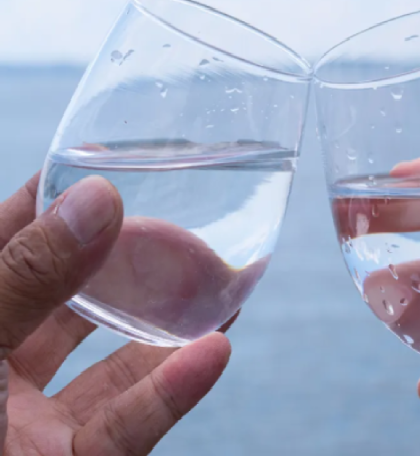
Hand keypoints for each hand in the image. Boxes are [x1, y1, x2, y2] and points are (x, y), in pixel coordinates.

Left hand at [0, 174, 231, 454]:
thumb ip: (24, 277)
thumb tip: (96, 199)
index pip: (5, 246)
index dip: (49, 204)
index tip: (102, 168)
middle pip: (72, 304)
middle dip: (129, 266)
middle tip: (183, 231)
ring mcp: (33, 424)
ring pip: (113, 366)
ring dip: (169, 328)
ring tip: (221, 286)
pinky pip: (130, 429)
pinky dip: (174, 393)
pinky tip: (213, 352)